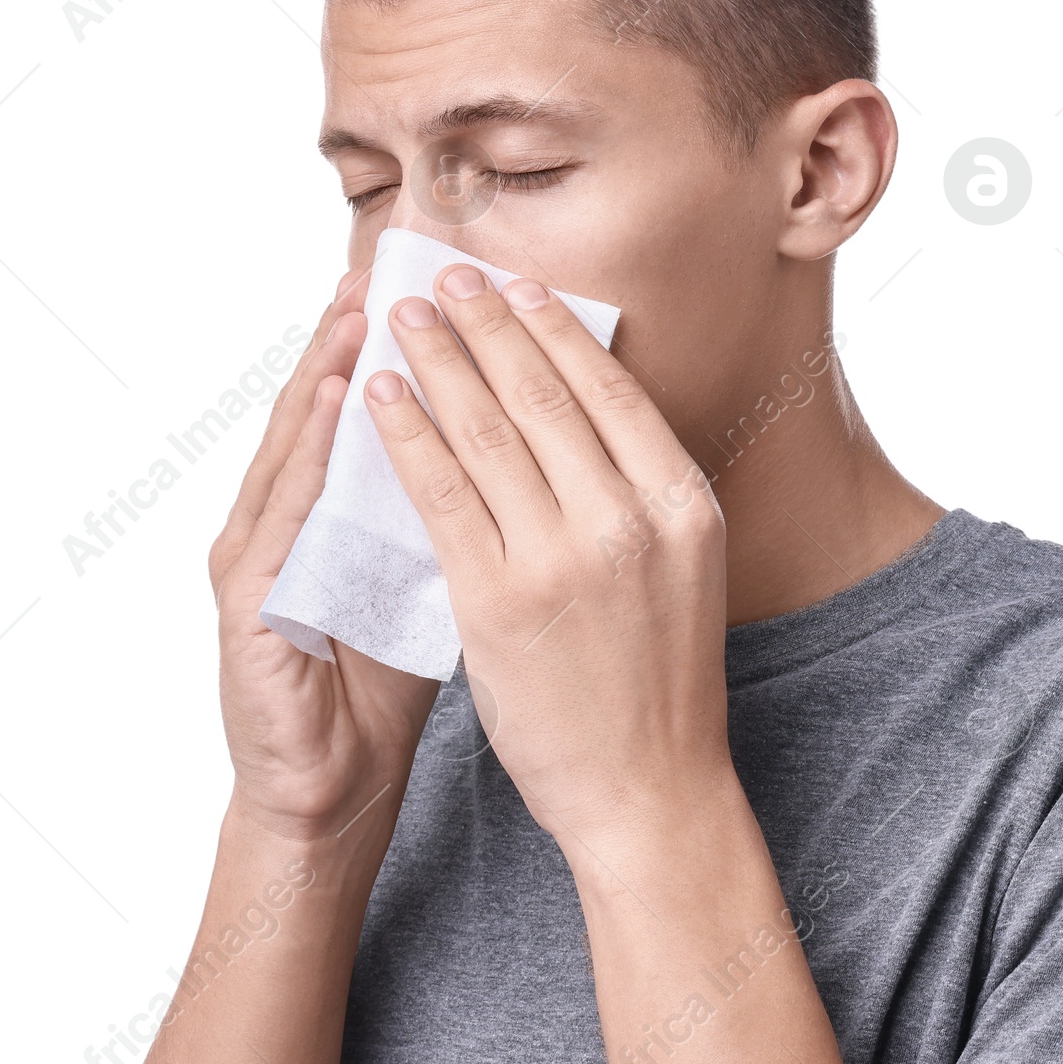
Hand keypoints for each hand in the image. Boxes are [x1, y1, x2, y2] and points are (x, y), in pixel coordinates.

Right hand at [209, 270, 439, 842]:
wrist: (335, 784)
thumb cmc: (387, 678)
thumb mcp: (436, 576)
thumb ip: (460, 507)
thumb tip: (530, 436)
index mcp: (342, 511)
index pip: (379, 411)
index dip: (413, 348)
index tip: (452, 281)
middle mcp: (293, 517)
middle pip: (331, 405)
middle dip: (367, 330)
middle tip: (403, 258)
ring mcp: (260, 552)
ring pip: (297, 439)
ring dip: (329, 364)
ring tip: (364, 298)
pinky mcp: (244, 598)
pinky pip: (281, 511)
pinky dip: (306, 448)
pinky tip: (332, 396)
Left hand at [363, 264, 734, 856]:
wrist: (647, 789)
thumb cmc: (661, 679)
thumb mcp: (681, 567)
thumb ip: (638, 491)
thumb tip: (583, 407)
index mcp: (682, 504)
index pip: (608, 390)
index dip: (552, 329)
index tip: (515, 284)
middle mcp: (628, 519)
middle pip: (543, 394)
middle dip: (485, 323)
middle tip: (445, 274)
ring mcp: (561, 559)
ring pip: (486, 431)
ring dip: (436, 360)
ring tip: (402, 314)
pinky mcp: (496, 601)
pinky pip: (440, 494)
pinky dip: (405, 435)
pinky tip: (379, 396)